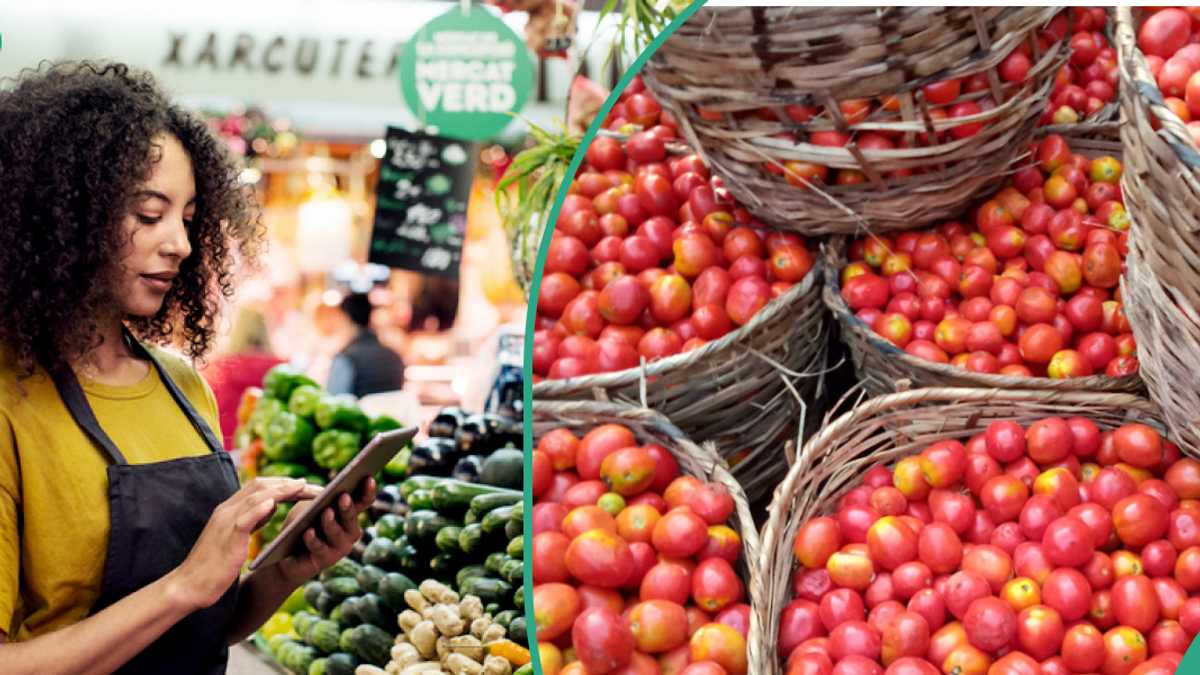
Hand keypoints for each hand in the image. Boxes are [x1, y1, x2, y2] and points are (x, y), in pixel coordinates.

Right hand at [171, 478, 320, 611]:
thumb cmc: (214, 566)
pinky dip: (260, 508)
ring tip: (305, 487)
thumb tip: (271, 505)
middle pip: (261, 486)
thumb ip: (252, 520)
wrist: (189, 586)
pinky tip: (275, 503)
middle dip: (290, 484)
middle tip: (317, 488)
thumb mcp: (236, 538)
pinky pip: (245, 518)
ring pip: (256, 497)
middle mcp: (227, 510)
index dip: (283, 483)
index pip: (259, 487)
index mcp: (229, 510)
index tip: (304, 484)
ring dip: (284, 490)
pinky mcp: (227, 537)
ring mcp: (225, 522)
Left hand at [268, 478, 376, 586]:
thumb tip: (325, 492)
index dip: (368, 491)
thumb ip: (321, 498)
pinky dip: (314, 539)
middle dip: (347, 507)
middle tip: (344, 496)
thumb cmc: (301, 524)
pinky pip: (320, 548)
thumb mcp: (310, 505)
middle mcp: (350, 531)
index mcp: (349, 513)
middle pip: (351, 517)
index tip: (368, 478)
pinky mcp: (325, 560)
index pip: (364, 501)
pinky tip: (308, 531)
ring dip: (331, 523)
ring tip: (326, 512)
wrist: (286, 554)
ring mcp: (340, 547)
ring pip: (337, 533)